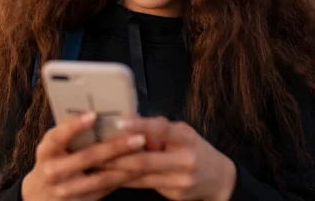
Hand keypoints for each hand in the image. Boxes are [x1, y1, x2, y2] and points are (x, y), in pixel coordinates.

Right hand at [21, 112, 146, 200]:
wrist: (40, 195)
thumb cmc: (54, 159)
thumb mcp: (55, 144)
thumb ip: (72, 132)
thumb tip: (102, 112)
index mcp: (47, 149)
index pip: (59, 135)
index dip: (76, 125)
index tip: (93, 115)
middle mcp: (54, 170)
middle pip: (87, 157)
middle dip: (115, 147)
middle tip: (138, 137)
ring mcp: (67, 189)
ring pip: (101, 178)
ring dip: (126, 166)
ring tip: (144, 154)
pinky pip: (106, 189)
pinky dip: (123, 179)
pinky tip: (139, 169)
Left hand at [104, 117, 236, 200]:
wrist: (219, 179)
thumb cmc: (194, 148)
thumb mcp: (182, 133)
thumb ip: (159, 129)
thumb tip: (130, 121)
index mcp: (187, 138)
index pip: (162, 129)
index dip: (141, 126)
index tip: (120, 122)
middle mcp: (185, 160)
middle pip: (146, 160)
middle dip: (118, 157)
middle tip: (96, 151)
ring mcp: (180, 180)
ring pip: (142, 176)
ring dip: (117, 171)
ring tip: (97, 164)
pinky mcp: (175, 195)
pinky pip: (144, 186)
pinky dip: (126, 181)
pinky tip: (111, 177)